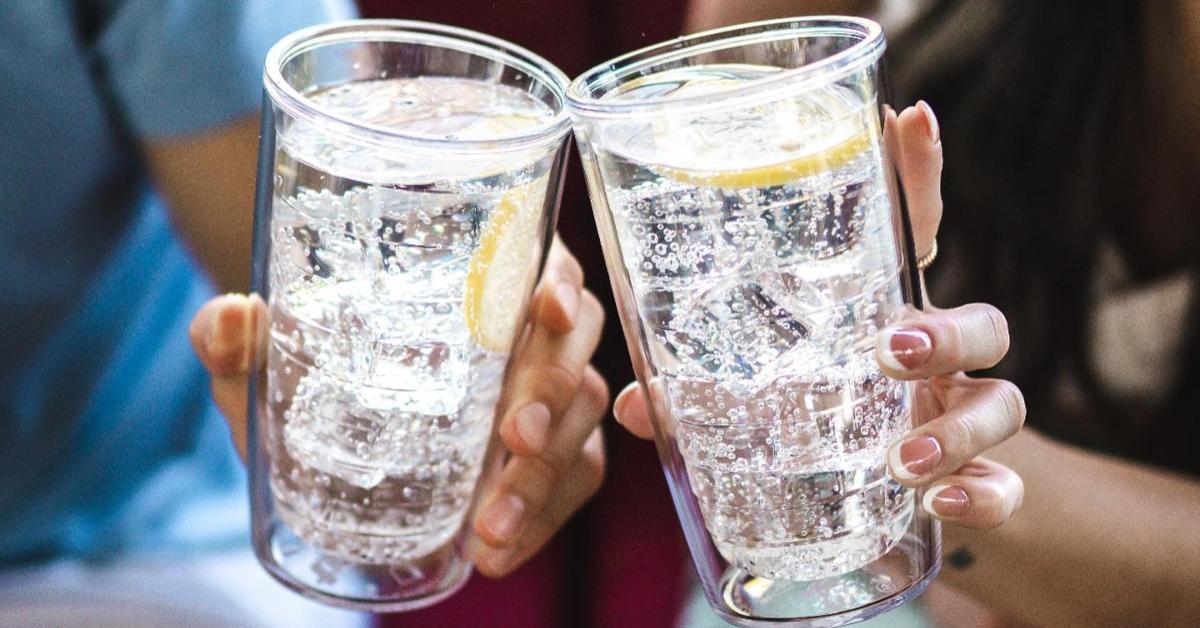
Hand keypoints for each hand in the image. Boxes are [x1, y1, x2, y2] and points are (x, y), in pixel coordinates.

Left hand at [188, 236, 608, 576]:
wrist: (330, 426)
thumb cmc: (314, 372)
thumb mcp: (270, 362)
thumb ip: (238, 341)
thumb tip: (228, 318)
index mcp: (478, 279)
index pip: (541, 261)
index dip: (557, 281)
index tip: (544, 308)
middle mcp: (526, 329)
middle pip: (574, 345)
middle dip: (552, 392)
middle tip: (513, 440)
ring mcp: (546, 392)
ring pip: (583, 418)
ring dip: (547, 472)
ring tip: (490, 526)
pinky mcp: (551, 450)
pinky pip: (575, 477)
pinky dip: (546, 517)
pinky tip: (499, 552)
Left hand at [613, 102, 1025, 529]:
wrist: (877, 519)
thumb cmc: (810, 441)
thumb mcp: (755, 411)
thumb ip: (703, 403)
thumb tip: (636, 402)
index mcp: (879, 323)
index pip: (908, 241)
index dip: (913, 179)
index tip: (907, 118)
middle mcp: (934, 367)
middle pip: (980, 322)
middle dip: (945, 330)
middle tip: (887, 349)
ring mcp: (960, 424)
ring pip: (1004, 401)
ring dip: (959, 427)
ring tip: (901, 460)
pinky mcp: (977, 486)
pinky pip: (1009, 487)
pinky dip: (983, 496)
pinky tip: (939, 502)